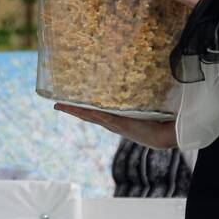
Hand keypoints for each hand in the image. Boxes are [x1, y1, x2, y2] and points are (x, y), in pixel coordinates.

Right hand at [53, 103, 176, 148]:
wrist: (162, 136)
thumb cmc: (155, 122)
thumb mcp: (141, 109)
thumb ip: (136, 99)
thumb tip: (135, 82)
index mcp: (112, 119)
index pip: (91, 112)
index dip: (77, 108)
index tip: (64, 102)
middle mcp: (110, 123)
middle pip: (85, 115)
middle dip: (70, 109)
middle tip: (55, 104)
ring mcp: (113, 124)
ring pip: (90, 116)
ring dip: (75, 111)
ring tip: (62, 106)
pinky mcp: (120, 124)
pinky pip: (103, 117)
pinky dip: (92, 113)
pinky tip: (84, 109)